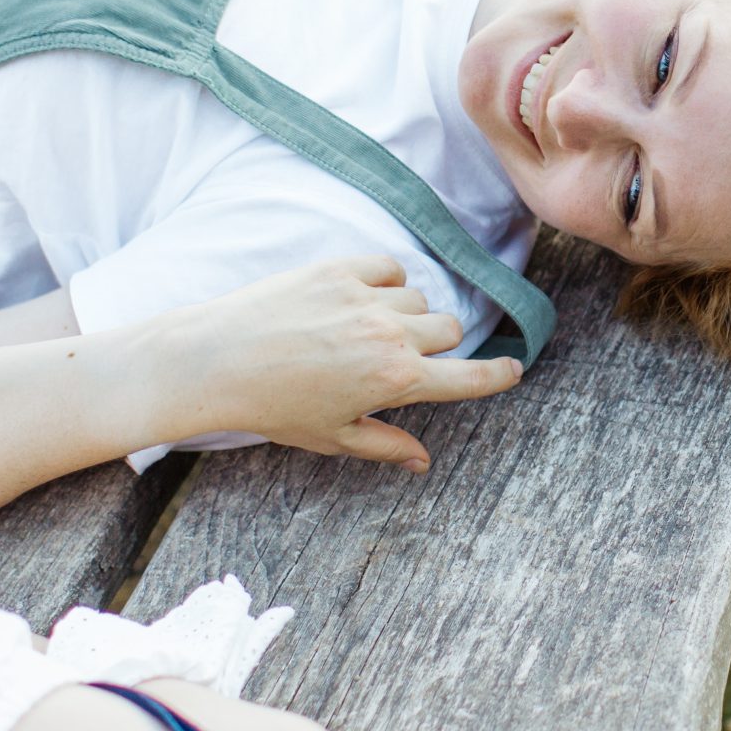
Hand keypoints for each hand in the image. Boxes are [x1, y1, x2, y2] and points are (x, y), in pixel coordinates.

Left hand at [164, 256, 523, 473]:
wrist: (216, 361)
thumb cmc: (273, 406)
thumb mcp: (333, 437)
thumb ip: (386, 445)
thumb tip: (423, 462)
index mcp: (396, 382)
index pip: (468, 377)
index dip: (497, 375)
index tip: (514, 369)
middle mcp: (391, 336)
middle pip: (449, 328)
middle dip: (436, 343)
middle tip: (400, 357)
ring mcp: (366, 298)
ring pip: (419, 298)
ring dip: (407, 313)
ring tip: (366, 331)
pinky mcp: (340, 269)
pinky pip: (390, 268)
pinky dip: (387, 281)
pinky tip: (361, 299)